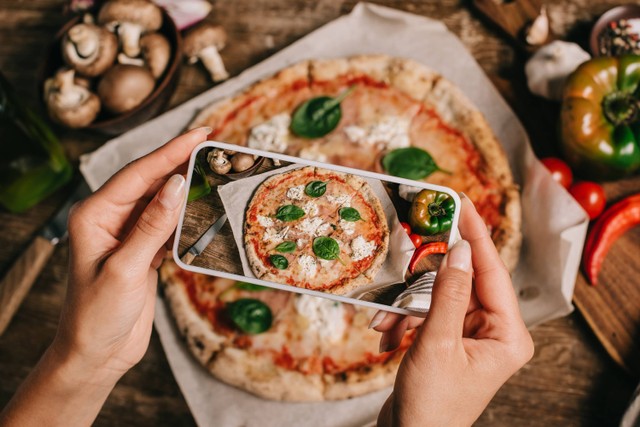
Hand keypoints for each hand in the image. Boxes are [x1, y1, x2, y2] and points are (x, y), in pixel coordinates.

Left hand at [0, 127, 209, 426]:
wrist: (96, 354)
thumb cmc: (97, 315)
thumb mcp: (125, 269)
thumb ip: (152, 226)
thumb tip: (176, 185)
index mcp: (94, 216)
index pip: (137, 174)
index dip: (170, 152)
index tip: (199, 135)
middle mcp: (110, 219)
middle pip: (150, 181)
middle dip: (180, 162)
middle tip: (212, 145)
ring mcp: (127, 235)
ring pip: (161, 202)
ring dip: (186, 188)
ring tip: (213, 170)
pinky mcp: (143, 251)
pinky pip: (167, 224)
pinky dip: (186, 216)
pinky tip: (204, 207)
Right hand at [374, 195, 533, 426]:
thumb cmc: (432, 406)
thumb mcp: (437, 344)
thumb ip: (449, 294)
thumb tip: (460, 251)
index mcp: (509, 335)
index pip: (493, 273)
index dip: (476, 237)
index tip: (462, 206)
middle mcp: (495, 333)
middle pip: (462, 284)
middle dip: (426, 284)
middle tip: (411, 258)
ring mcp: (472, 337)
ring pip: (438, 299)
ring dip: (407, 308)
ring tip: (387, 322)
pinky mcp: (449, 342)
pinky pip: (427, 315)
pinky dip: (404, 322)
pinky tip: (387, 337)